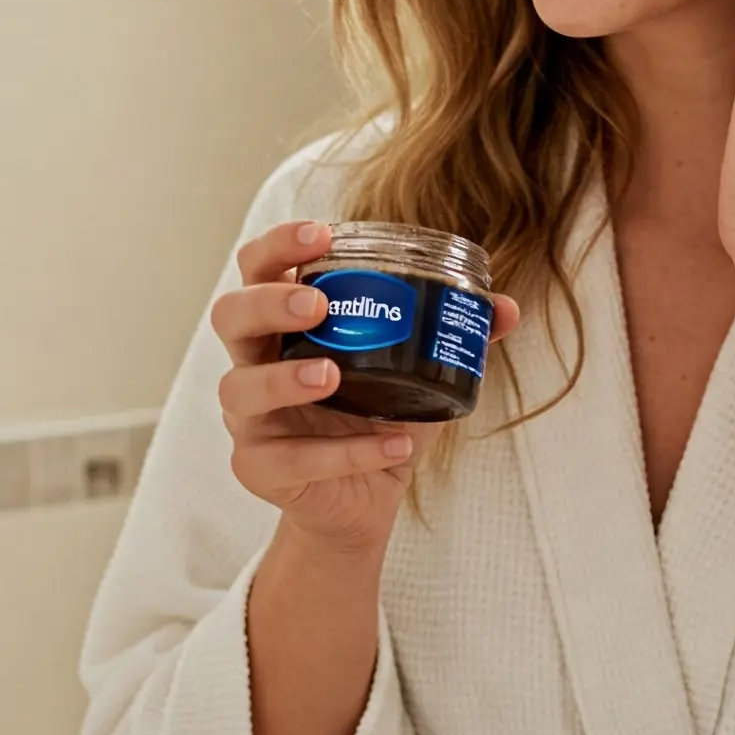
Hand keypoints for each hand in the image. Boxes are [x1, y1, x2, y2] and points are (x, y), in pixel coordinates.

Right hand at [211, 221, 520, 557]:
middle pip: (230, 315)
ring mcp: (249, 419)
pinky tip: (395, 445)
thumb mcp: (419, 372)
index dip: (279, 244)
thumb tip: (505, 307)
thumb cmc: (377, 417)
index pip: (259, 266)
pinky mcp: (258, 470)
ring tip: (331, 377)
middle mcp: (255, 362)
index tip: (323, 234)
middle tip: (316, 306)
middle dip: (268, 303)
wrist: (362, 500)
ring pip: (240, 389)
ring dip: (285, 379)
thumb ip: (457, 337)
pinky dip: (346, 453)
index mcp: (285, 324)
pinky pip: (292, 461)